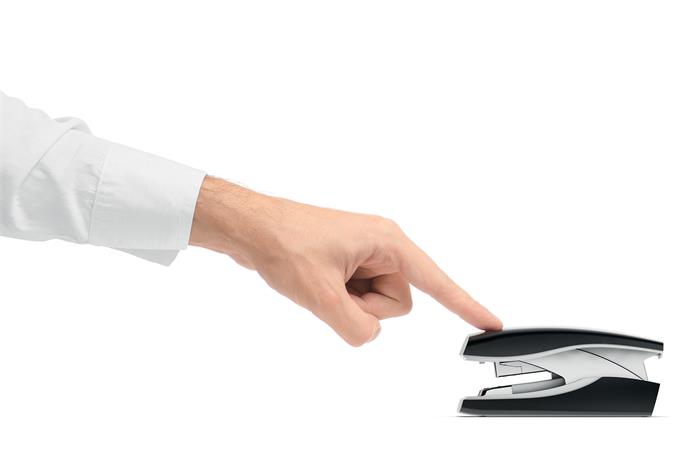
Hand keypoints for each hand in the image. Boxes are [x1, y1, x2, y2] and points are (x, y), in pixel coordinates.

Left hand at [189, 176, 501, 345]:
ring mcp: (364, 257)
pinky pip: (358, 298)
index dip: (464, 304)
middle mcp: (381, 248)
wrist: (251, 228)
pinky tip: (316, 282)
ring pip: (376, 304)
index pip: (434, 281)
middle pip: (397, 302)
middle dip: (366, 307)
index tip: (491, 322)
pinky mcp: (349, 266)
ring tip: (321, 283)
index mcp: (386, 242)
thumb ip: (356, 327)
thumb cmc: (284, 243)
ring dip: (350, 305)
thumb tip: (369, 335)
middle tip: (332, 289)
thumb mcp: (321, 294)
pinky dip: (339, 300)